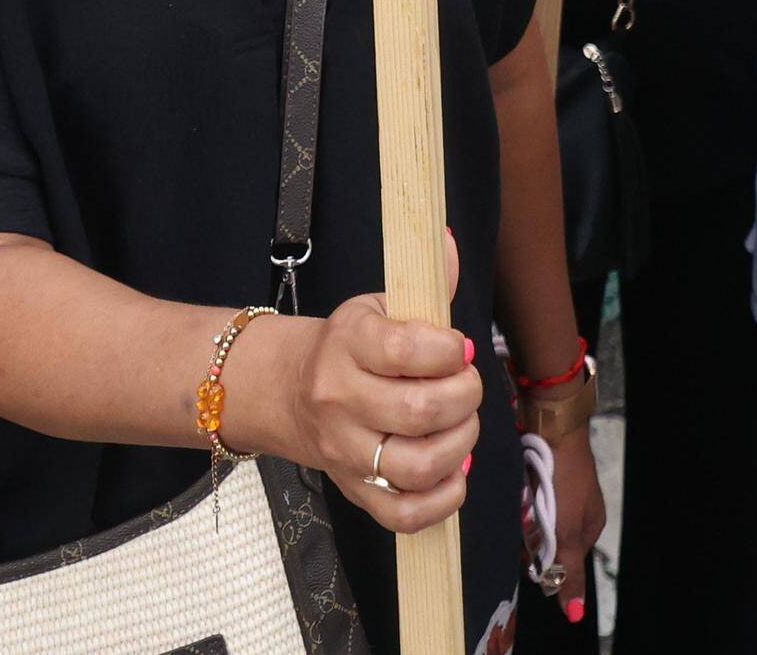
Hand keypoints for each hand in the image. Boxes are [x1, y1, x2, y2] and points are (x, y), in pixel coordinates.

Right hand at [273, 275, 480, 535]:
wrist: (289, 390)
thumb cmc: (349, 346)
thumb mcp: (378, 303)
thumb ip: (422, 281)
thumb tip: (446, 243)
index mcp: (348, 345)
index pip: (405, 351)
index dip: (449, 350)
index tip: (460, 347)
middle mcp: (340, 402)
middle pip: (419, 413)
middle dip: (464, 397)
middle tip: (467, 384)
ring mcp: (346, 452)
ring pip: (416, 466)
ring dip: (460, 444)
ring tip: (462, 424)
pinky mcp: (355, 491)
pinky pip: (404, 514)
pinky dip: (444, 499)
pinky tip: (455, 470)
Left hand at [532, 403, 604, 591]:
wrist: (553, 423)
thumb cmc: (564, 478)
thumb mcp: (567, 530)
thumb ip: (569, 570)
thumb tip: (575, 614)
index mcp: (590, 526)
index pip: (561, 561)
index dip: (542, 559)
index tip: (529, 546)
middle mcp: (578, 510)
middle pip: (546, 540)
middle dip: (531, 535)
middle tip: (523, 518)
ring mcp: (562, 489)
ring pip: (534, 519)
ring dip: (523, 514)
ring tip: (519, 498)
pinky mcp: (546, 472)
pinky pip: (528, 496)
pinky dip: (520, 495)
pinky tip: (516, 486)